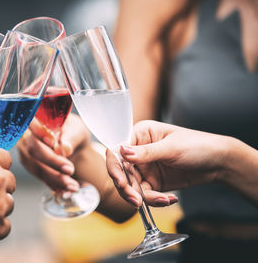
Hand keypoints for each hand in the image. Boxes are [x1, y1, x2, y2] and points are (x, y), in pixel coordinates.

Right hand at [17, 114, 89, 191]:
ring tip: (72, 185)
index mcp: (36, 119)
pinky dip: (53, 185)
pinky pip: (40, 177)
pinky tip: (64, 191)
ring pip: (36, 166)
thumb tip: (64, 148)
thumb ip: (71, 136)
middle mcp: (27, 135)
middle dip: (52, 163)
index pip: (32, 124)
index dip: (40, 134)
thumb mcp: (77, 129)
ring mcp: (26, 152)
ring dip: (54, 178)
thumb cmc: (74, 131)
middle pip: (33, 150)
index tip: (55, 144)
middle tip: (70, 170)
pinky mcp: (31, 165)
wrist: (74, 144)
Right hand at [106, 120, 227, 207]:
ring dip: (143, 197)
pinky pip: (145, 194)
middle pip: (122, 172)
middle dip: (128, 188)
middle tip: (136, 200)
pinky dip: (154, 200)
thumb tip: (122, 151)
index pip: (118, 150)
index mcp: (140, 134)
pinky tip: (169, 199)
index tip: (120, 181)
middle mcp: (138, 151)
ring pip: (132, 186)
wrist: (219, 163)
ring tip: (162, 200)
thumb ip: (146, 152)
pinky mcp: (152, 182)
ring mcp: (145, 167)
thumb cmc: (198, 145)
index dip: (115, 166)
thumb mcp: (171, 148)